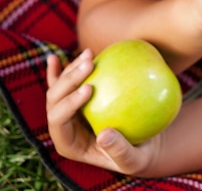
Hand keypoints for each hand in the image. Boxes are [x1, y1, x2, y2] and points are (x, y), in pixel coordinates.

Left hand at [46, 50, 160, 175]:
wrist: (138, 142)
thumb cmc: (135, 154)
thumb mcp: (133, 159)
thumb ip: (120, 151)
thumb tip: (104, 135)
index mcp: (68, 142)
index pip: (59, 121)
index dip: (69, 103)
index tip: (90, 88)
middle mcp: (62, 125)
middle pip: (55, 99)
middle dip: (69, 80)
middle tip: (90, 64)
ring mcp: (66, 110)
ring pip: (59, 86)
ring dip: (71, 68)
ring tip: (89, 53)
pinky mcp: (75, 98)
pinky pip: (63, 81)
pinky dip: (58, 70)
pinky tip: (53, 58)